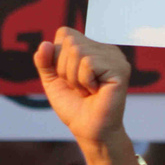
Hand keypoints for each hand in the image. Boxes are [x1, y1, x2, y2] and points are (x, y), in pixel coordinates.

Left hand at [34, 28, 130, 145]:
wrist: (89, 130)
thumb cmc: (75, 107)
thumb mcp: (52, 81)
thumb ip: (44, 61)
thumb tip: (45, 44)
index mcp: (92, 47)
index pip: (65, 33)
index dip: (58, 58)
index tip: (70, 78)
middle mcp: (106, 49)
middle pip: (70, 41)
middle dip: (65, 69)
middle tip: (79, 87)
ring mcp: (115, 57)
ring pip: (78, 51)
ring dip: (74, 78)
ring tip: (87, 91)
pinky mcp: (120, 69)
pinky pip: (88, 63)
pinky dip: (84, 81)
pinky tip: (95, 92)